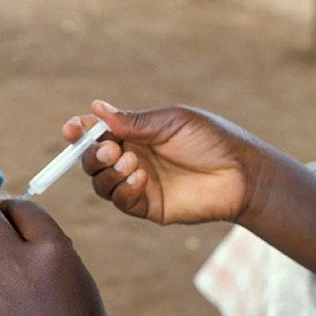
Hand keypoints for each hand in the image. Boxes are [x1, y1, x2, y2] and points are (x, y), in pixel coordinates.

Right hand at [67, 100, 265, 224]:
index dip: (79, 132)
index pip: (96, 133)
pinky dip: (123, 190)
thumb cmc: (211, 140)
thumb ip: (133, 121)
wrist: (242, 174)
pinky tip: (141, 179)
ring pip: (101, 183)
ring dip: (108, 173)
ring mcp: (136, 184)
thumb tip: (95, 108)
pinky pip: (121, 201)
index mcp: (134, 135)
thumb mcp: (170, 122)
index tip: (73, 129)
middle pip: (91, 160)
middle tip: (110, 149)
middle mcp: (130, 159)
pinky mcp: (146, 207)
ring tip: (131, 164)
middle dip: (92, 154)